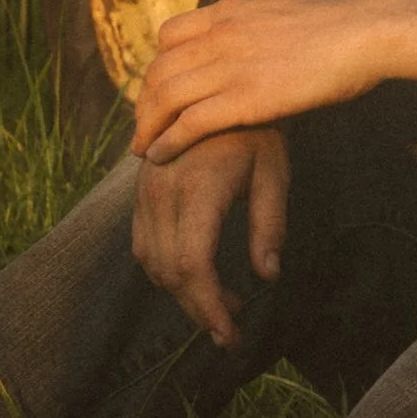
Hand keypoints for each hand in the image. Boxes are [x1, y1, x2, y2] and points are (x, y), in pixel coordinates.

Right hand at [131, 125, 288, 347]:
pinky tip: (199, 275)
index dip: (209, 307)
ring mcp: (147, 189)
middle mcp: (163, 191)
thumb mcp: (274, 171)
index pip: (193, 265)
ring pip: (150, 260)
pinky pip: (143, 241)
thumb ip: (270, 225)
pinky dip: (167, 269)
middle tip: (230, 332)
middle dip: (198, 309)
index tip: (230, 335)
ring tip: (222, 305)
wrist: (214, 82)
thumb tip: (268, 276)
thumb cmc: (256, 128)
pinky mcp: (142, 189)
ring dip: (181, 292)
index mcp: (199, 188)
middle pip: (169, 271)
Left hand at [133, 0, 416, 163]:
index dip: (159, 64)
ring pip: (165, 98)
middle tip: (145, 125)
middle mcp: (221, 35)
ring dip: (147, 126)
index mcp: (233, 9)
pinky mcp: (244, 100)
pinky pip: (189, 124)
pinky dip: (168, 142)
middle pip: (159, 69)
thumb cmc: (355, 10)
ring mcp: (230, 67)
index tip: (160, 88)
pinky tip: (160, 157)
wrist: (372, 30)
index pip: (171, 35)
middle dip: (145, 101)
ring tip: (144, 149)